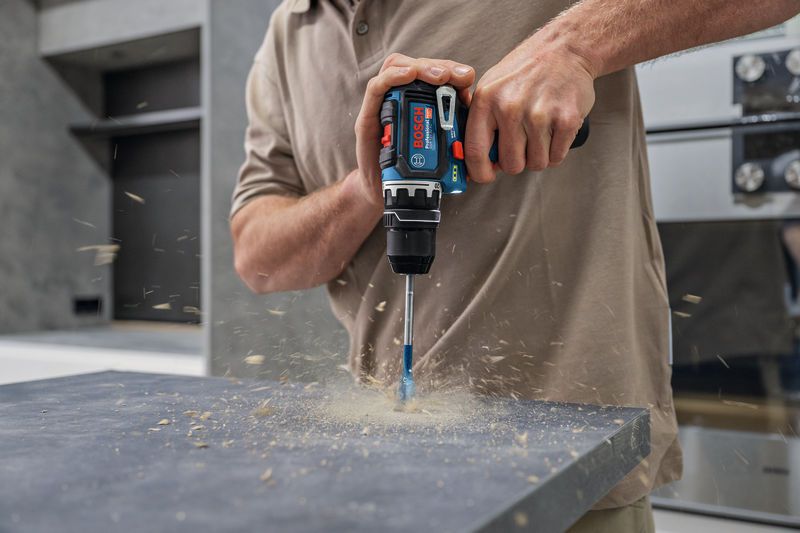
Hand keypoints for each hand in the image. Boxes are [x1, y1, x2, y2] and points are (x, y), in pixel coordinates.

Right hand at [352, 53, 475, 206]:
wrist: (387, 194)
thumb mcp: (442, 153)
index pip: (434, 75)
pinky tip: (409, 75)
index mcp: (419, 103)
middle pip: (418, 66)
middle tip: (460, 77)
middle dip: (441, 67)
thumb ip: (456, 136)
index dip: (452, 71)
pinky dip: (393, 77)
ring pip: (397, 67)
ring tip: (440, 77)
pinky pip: (377, 88)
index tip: (468, 79)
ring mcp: (382, 106)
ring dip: (421, 68)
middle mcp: (399, 99)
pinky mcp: (367, 117)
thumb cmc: (413, 172)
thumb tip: (479, 125)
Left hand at [465, 35, 596, 182]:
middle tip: (522, 144)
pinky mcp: (567, 119)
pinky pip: (557, 157)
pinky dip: (556, 150)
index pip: (475, 151)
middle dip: (516, 161)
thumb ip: (480, 123)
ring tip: (539, 133)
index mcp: (487, 101)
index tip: (486, 176)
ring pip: (536, 164)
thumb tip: (476, 162)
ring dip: (538, 155)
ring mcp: (540, 115)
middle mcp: (511, 108)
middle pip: (511, 164)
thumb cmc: (526, 70)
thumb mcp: (491, 87)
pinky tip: (553, 131)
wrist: (565, 48)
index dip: (480, 172)